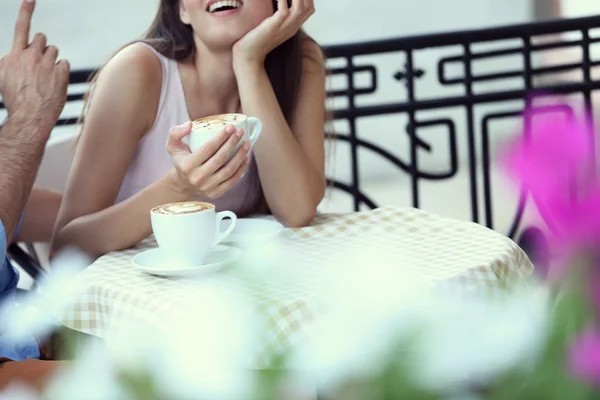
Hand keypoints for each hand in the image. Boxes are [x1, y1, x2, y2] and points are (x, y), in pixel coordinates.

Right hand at [0, 0, 69, 132]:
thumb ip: (7, 60)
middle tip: (38, 63)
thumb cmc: (14, 98)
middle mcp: (31, 56)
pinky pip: (63, 62)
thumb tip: (12, 54)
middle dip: (40, 47)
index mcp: (14, 56)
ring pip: (53, 50)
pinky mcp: (61, 73)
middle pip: (41, 38)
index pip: (21, 28)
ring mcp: (48, 64)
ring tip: (44, 76)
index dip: (26, 11)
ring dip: (50, 59)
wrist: (29, 117)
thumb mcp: (1, 76)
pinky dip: (60, 70)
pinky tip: (53, 83)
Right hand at [166, 122, 250, 198]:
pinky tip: (246, 158)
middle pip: (220, 158)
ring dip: (240, 156)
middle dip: (233, 143)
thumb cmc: (181, 161)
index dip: (221, 137)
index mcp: (187, 165)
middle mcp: (197, 178)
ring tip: (247, 144)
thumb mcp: (172, 146)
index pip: (208, 148)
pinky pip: (232, 181)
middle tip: (240, 132)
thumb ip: (175, 132)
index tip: (230, 127)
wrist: (183, 184)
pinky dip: (241, 169)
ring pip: (228, 170)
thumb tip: (190, 124)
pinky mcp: (216, 193)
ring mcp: (207, 187)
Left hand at [232, 0, 314, 66]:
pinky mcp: (273, 27)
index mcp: (292, 26)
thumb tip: (279, 4)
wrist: (249, 56)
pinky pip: (283, 10)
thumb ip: (278, 16)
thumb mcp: (272, 26)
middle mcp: (291, 26)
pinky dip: (282, 0)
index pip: (309, 8)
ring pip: (300, 8)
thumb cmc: (257, 40)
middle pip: (308, 7)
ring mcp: (283, 27)